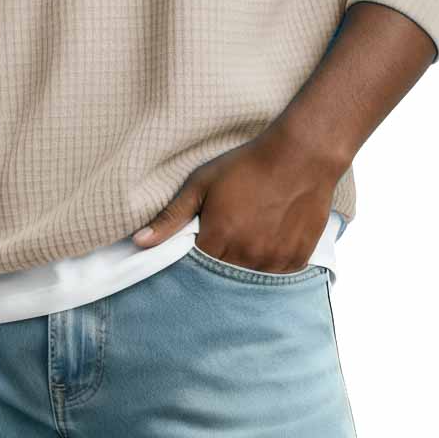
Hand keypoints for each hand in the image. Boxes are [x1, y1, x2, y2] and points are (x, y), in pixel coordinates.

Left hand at [132, 124, 345, 272]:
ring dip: (242, 268)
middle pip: (222, 280)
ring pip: (249, 282)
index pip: (196, 271)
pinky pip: (276, 277)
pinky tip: (265, 245)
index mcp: (219, 238)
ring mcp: (274, 261)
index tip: (195, 250)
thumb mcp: (202, 183)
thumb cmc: (246, 164)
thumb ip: (171, 217)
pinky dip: (267, 267)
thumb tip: (139, 243)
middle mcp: (247, 256)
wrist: (299, 155)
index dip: (193, 263)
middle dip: (217, 267)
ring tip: (245, 242)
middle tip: (222, 244)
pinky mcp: (297, 259)